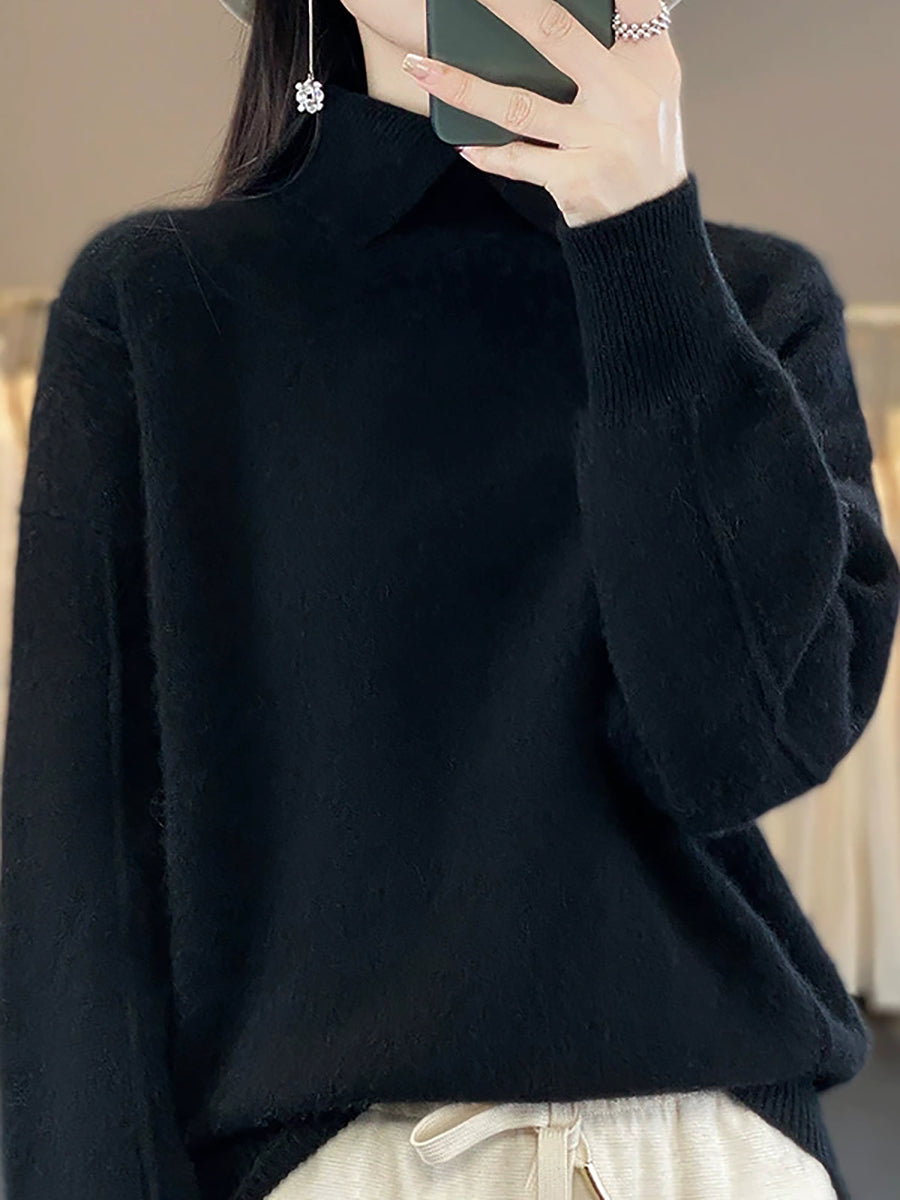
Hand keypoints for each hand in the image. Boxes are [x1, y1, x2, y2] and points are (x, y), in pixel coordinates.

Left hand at [401, 0, 687, 227]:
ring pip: (520, 105)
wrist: (649, 222)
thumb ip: (623, 43)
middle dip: (508, 7)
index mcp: (649, 63)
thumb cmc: (642, 145)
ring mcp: (599, 141)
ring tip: (421, 67)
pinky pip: (518, 161)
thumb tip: (572, 10)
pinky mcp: (575, 179)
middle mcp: (626, 97)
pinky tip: (460, 141)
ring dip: (464, 87)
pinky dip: (487, 152)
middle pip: (557, 36)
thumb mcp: (651, 88)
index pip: (632, 1)